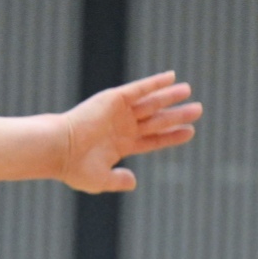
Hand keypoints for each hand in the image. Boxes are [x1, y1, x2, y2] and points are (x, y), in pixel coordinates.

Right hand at [56, 71, 201, 193]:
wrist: (59, 150)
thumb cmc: (75, 167)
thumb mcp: (101, 180)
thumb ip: (119, 180)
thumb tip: (134, 181)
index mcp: (121, 145)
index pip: (153, 139)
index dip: (171, 136)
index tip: (190, 132)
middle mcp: (123, 127)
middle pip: (157, 120)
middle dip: (177, 115)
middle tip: (198, 110)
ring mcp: (118, 112)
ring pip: (151, 104)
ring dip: (169, 97)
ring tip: (189, 92)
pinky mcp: (113, 99)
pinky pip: (138, 89)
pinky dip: (154, 83)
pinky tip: (171, 77)